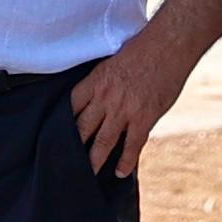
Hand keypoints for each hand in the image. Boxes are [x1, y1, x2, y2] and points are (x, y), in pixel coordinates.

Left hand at [68, 31, 192, 175]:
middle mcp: (105, 98)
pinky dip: (125, 161)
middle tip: (63, 163)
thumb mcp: (112, 63)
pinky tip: (119, 172)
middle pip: (82, 128)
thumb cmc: (141, 50)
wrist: (167, 45)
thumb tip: (96, 98)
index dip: (60, 125)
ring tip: (87, 175)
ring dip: (94, 160)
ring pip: (103, 141)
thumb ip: (102, 83)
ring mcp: (124, 110)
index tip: (53, 137)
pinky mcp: (144, 118)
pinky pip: (132, 145)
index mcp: (94, 82)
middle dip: (72, 148)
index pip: (70, 108)